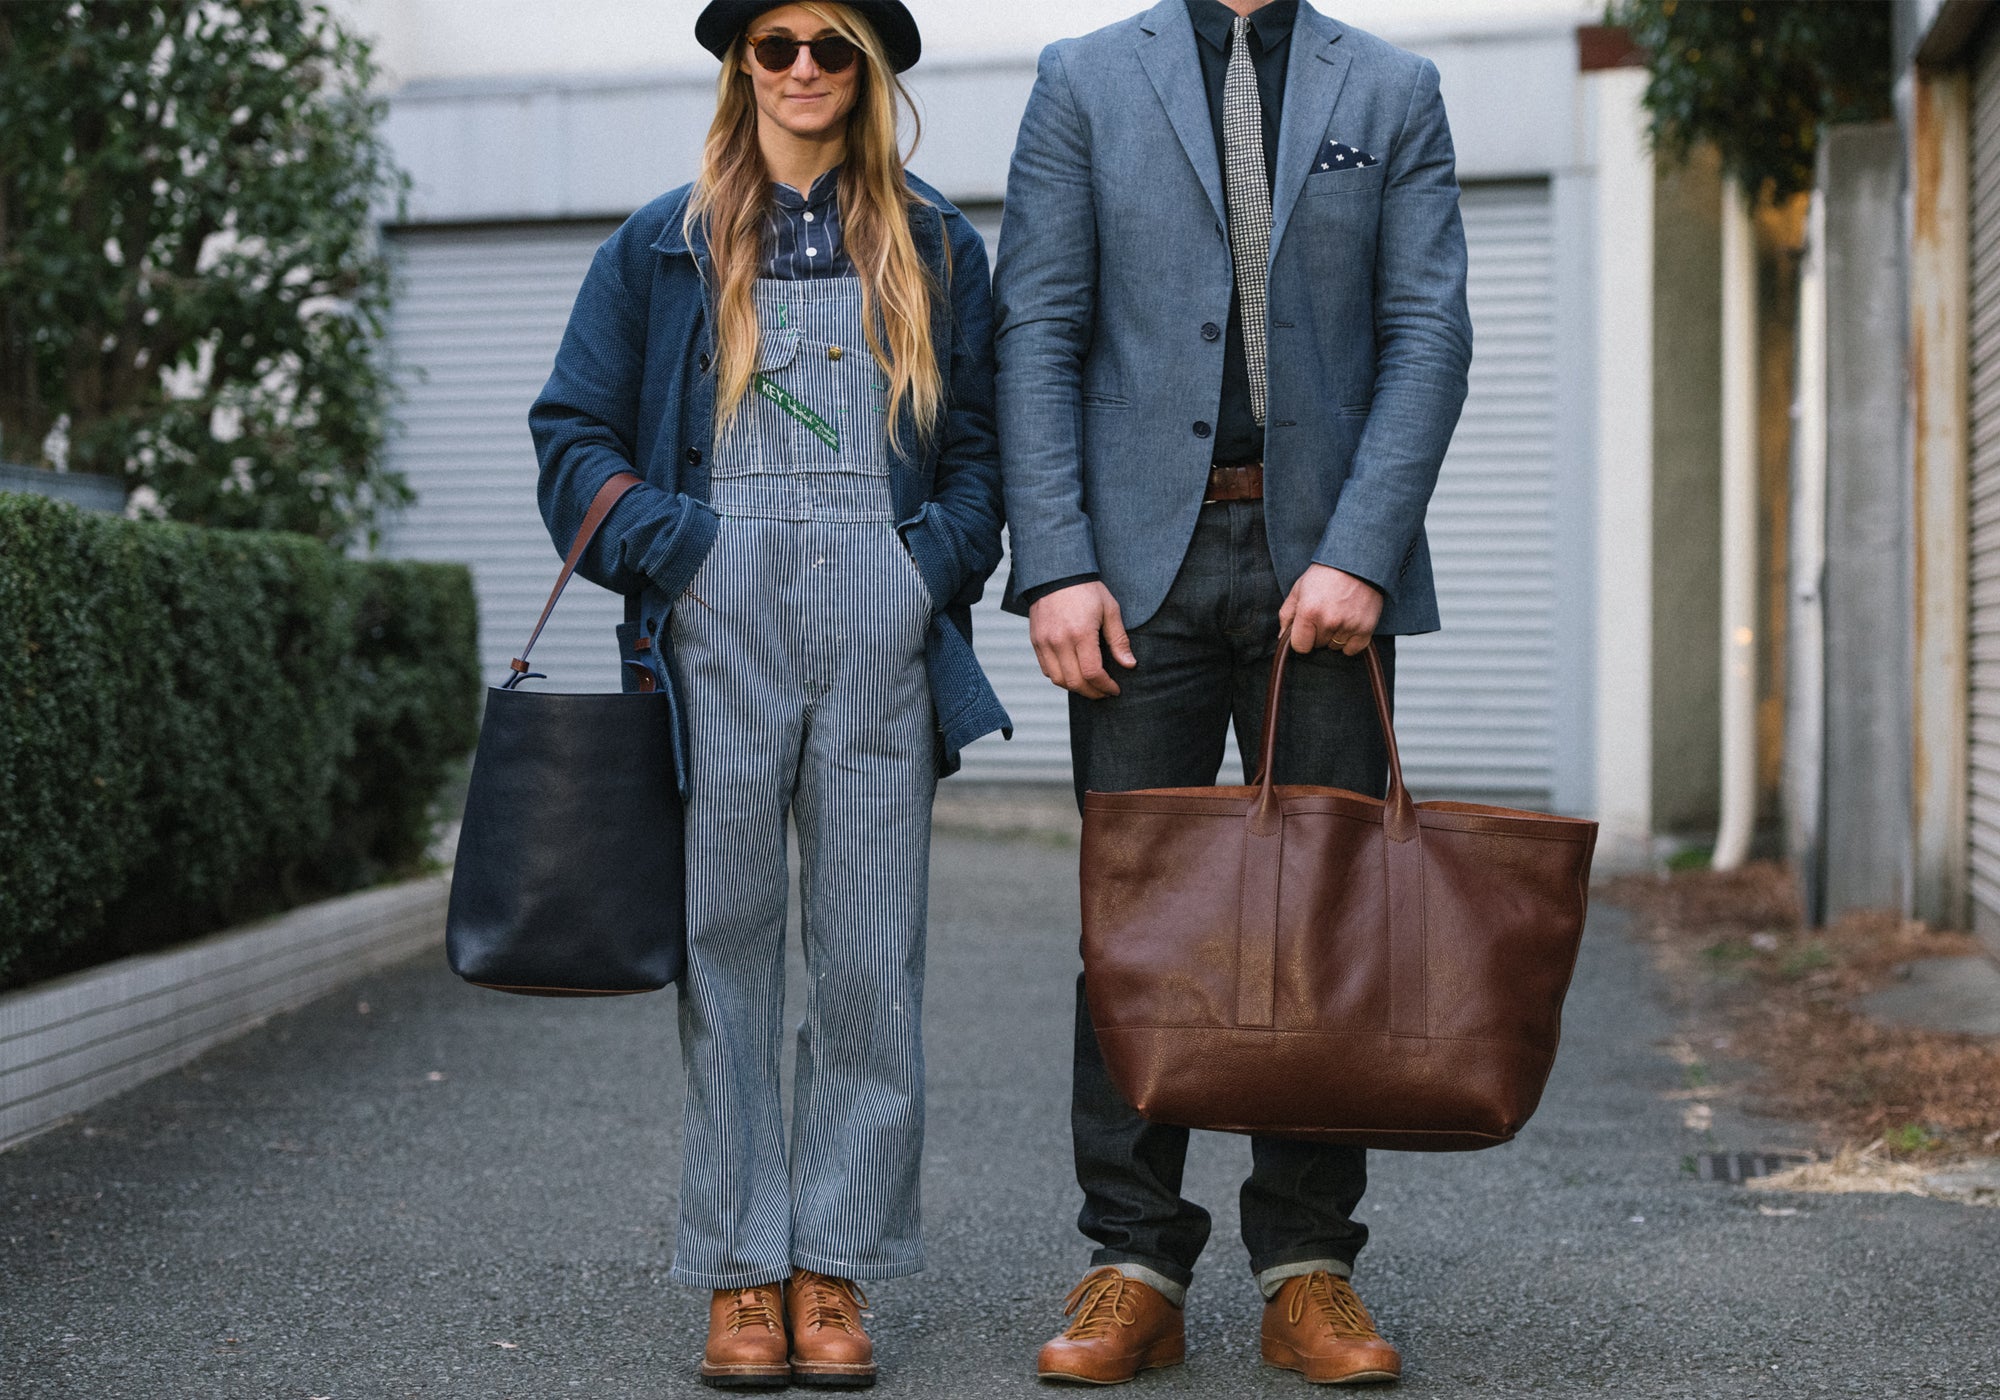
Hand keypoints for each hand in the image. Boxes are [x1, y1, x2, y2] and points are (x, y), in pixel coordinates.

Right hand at [1028, 581, 1136, 697]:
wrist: (1056, 573)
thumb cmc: (1087, 590)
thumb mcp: (1110, 610)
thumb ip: (1119, 640)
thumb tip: (1130, 664)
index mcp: (1081, 633)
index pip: (1093, 673)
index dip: (1106, 686)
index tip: (1115, 689)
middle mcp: (1059, 641)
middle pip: (1075, 682)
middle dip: (1093, 692)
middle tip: (1104, 692)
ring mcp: (1044, 642)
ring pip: (1058, 680)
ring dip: (1075, 688)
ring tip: (1090, 685)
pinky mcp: (1036, 641)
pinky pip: (1046, 669)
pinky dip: (1060, 677)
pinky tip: (1074, 673)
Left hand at [1279, 564, 1382, 655]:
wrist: (1358, 561)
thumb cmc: (1326, 573)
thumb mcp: (1299, 588)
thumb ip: (1287, 614)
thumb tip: (1282, 637)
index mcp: (1309, 611)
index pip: (1300, 646)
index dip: (1301, 638)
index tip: (1306, 629)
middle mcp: (1329, 621)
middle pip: (1318, 645)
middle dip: (1318, 633)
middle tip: (1325, 613)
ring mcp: (1348, 626)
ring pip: (1335, 647)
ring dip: (1334, 636)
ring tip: (1339, 614)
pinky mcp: (1366, 628)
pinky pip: (1352, 649)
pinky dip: (1350, 641)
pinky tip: (1349, 624)